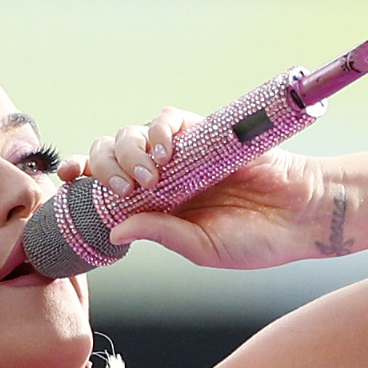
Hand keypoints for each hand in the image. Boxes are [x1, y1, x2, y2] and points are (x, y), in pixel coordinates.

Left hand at [61, 107, 334, 270]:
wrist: (301, 214)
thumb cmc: (255, 239)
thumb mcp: (201, 247)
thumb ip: (160, 233)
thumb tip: (115, 228)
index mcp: (153, 208)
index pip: (104, 188)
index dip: (81, 179)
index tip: (66, 181)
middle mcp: (161, 178)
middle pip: (109, 156)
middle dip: (102, 167)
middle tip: (123, 188)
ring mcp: (181, 154)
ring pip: (131, 135)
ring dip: (128, 151)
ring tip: (148, 176)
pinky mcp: (204, 133)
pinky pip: (168, 120)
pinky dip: (157, 131)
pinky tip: (163, 153)